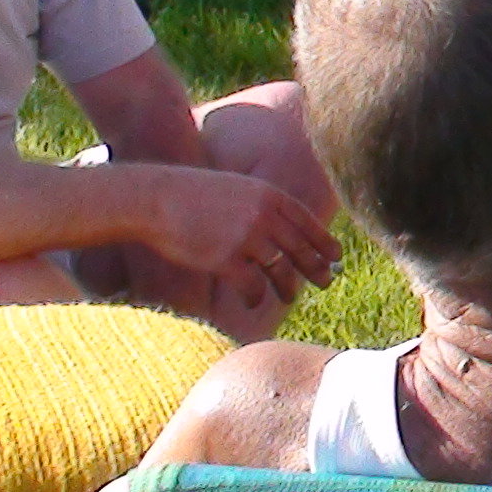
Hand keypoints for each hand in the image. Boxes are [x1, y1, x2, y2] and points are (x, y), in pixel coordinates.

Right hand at [135, 167, 337, 311]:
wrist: (155, 199)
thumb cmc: (192, 195)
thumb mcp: (237, 189)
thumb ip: (261, 206)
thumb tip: (284, 229)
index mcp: (269, 195)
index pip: (307, 222)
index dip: (324, 241)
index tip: (336, 256)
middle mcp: (264, 215)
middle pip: (300, 248)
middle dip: (316, 268)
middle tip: (326, 282)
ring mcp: (246, 237)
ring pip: (281, 271)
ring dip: (288, 287)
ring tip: (289, 297)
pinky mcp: (226, 259)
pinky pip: (253, 286)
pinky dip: (256, 298)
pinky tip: (254, 303)